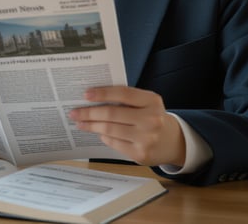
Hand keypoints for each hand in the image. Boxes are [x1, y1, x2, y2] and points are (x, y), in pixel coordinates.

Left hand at [69, 86, 185, 167]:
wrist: (173, 142)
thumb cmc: (152, 117)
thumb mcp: (146, 103)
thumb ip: (126, 99)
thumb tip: (92, 98)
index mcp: (152, 101)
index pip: (123, 94)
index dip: (103, 93)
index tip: (85, 94)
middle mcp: (152, 120)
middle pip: (112, 114)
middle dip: (89, 113)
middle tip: (74, 112)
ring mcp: (147, 138)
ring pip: (110, 130)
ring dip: (91, 126)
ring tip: (80, 123)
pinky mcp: (140, 154)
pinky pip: (114, 143)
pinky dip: (103, 136)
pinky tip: (98, 132)